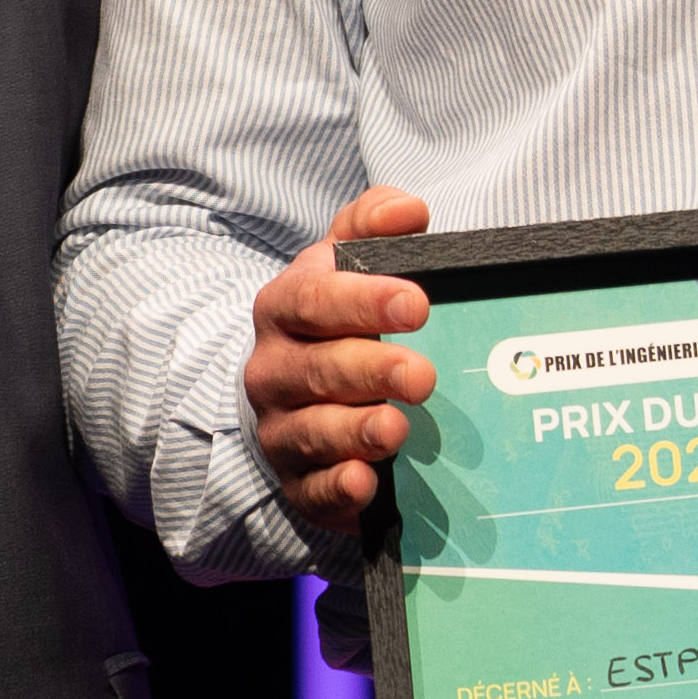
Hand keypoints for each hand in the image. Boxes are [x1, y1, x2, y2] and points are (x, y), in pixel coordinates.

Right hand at [248, 186, 438, 536]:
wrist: (286, 389)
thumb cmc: (332, 318)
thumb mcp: (345, 262)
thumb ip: (372, 225)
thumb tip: (408, 210)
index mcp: (286, 307)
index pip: (316, 299)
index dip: (364, 301)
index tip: (417, 303)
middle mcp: (274, 369)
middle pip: (319, 369)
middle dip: (372, 371)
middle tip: (422, 376)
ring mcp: (282, 428)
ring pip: (314, 430)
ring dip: (356, 431)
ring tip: (398, 428)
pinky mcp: (297, 480)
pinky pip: (311, 489)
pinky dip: (337, 488)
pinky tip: (365, 483)